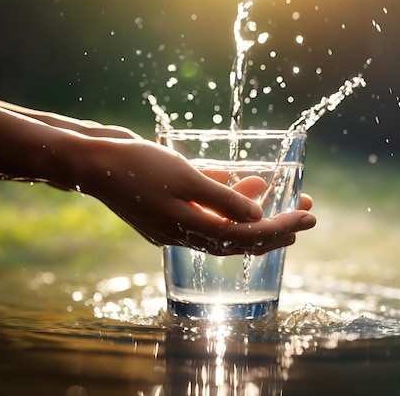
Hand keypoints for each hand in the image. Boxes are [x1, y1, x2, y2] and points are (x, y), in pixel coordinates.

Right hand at [76, 138, 315, 254]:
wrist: (91, 160)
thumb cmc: (137, 166)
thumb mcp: (186, 179)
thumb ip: (222, 200)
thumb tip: (257, 218)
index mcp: (188, 230)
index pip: (245, 237)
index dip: (280, 229)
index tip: (308, 218)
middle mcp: (183, 231)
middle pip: (238, 236)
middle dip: (274, 225)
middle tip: (306, 214)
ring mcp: (173, 220)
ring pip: (223, 222)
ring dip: (252, 210)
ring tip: (280, 195)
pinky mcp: (166, 205)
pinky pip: (205, 207)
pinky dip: (226, 197)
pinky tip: (244, 182)